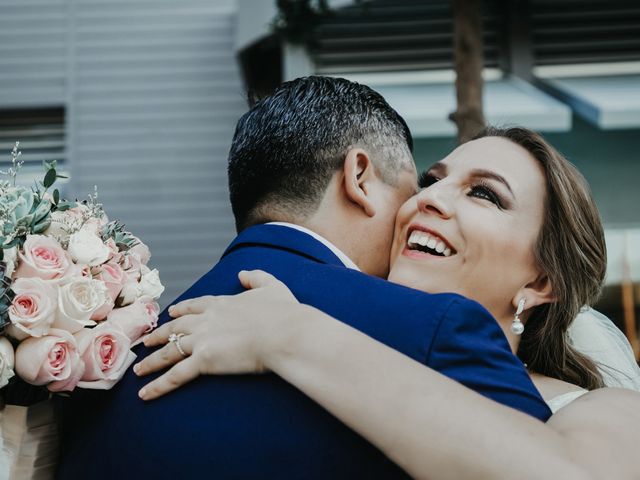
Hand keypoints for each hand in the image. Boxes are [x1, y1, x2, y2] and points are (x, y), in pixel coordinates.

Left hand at [135, 270, 298, 399]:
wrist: (285, 332)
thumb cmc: (284, 312)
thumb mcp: (272, 287)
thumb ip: (256, 277)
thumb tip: (242, 274)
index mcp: (222, 303)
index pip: (195, 306)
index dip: (181, 310)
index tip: (171, 313)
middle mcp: (207, 319)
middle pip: (176, 327)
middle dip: (159, 334)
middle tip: (146, 341)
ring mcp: (203, 339)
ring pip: (170, 351)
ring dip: (152, 360)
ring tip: (139, 369)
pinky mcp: (205, 360)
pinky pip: (176, 376)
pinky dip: (158, 386)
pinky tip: (145, 394)